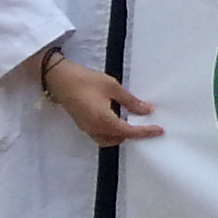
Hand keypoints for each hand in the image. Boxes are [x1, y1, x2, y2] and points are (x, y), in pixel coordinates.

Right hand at [41, 50, 158, 144]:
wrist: (58, 78)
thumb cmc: (85, 80)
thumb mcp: (112, 87)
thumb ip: (130, 101)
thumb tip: (147, 110)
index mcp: (103, 120)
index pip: (128, 132)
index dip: (145, 132)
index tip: (159, 130)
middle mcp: (94, 128)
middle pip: (117, 140)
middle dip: (132, 135)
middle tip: (146, 125)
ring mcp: (85, 128)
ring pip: (107, 139)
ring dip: (121, 134)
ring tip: (132, 121)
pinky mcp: (81, 124)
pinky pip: (99, 134)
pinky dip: (111, 131)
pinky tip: (117, 117)